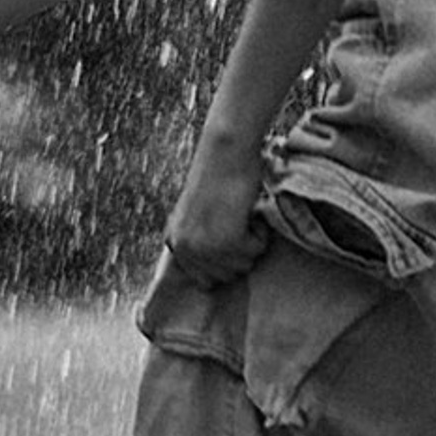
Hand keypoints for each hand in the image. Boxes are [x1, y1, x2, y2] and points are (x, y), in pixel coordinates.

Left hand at [163, 133, 269, 286]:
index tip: (231, 238)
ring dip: (251, 242)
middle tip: (236, 222)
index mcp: (175, 243)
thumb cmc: (217, 179)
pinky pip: (255, 252)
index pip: (204, 281)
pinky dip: (260, 234)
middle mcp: (184, 248)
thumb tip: (211, 280)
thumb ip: (198, 244)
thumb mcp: (196, 218)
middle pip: (226, 277)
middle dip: (239, 253)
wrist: (224, 154)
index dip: (224, 262)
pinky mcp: (226, 241)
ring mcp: (203, 247)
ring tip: (241, 215)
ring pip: (242, 266)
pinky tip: (249, 212)